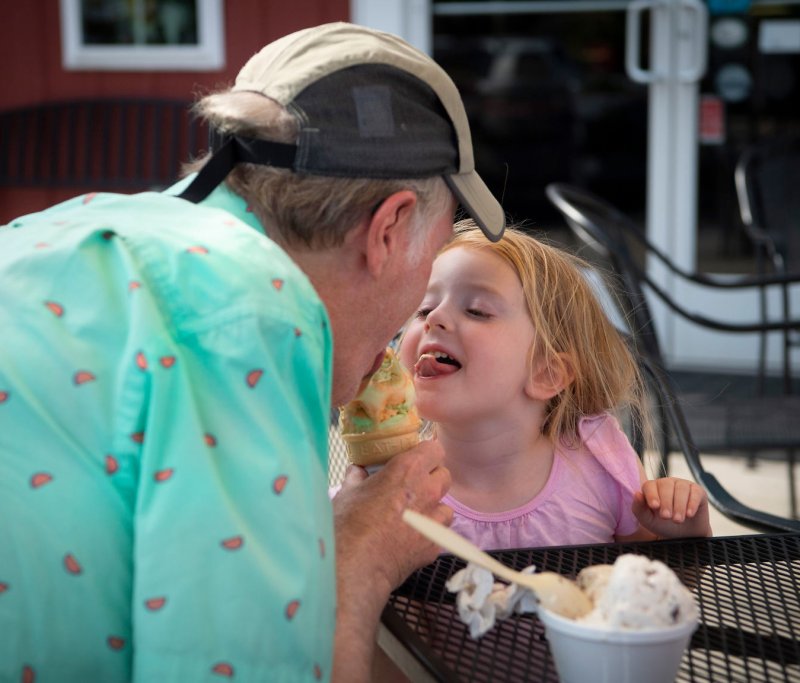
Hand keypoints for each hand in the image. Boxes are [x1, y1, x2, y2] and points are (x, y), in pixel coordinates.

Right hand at [333, 439, 452, 597]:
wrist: (357, 563)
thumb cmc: (349, 524)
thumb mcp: (347, 492)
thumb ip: (357, 477)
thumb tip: (357, 470)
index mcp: (407, 469)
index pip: (434, 449)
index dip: (426, 454)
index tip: (416, 460)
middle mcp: (427, 490)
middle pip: (444, 475)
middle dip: (432, 479)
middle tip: (413, 487)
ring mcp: (434, 519)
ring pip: (446, 506)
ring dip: (434, 508)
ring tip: (415, 516)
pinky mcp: (435, 544)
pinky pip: (440, 533)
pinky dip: (430, 534)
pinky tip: (413, 538)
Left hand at [632, 477, 711, 538]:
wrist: (684, 535)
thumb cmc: (663, 525)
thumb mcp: (648, 521)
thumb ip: (639, 508)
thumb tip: (637, 494)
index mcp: (652, 488)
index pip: (649, 485)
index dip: (651, 495)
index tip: (654, 507)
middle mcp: (667, 483)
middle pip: (666, 485)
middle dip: (666, 502)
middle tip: (666, 517)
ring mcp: (683, 485)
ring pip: (681, 489)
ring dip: (679, 506)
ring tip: (677, 520)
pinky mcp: (698, 491)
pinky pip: (695, 493)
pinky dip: (692, 503)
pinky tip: (689, 514)